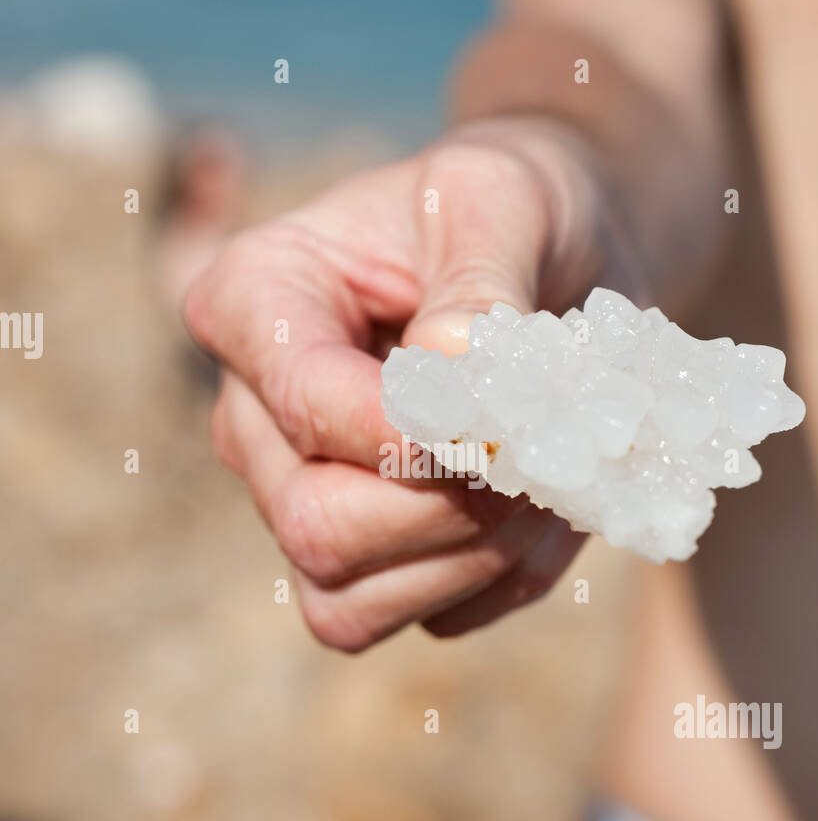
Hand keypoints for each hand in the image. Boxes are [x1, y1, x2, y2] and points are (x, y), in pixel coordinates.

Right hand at [184, 116, 597, 650]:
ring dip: (478, 558)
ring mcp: (301, 497)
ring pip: (351, 606)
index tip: (505, 410)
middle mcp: (255, 417)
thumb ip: (481, 278)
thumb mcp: (506, 200)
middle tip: (536, 449)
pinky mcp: (368, 560)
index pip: (309, 408)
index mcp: (255, 302)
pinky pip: (426, 619)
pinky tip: (542, 505)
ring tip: (548, 473)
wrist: (559, 257)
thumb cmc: (515, 210)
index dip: (416, 433)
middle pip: (315, 528)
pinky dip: (503, 582)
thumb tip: (452, 365)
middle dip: (448, 510)